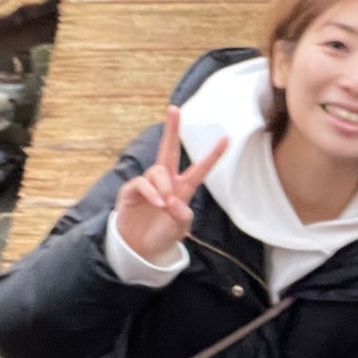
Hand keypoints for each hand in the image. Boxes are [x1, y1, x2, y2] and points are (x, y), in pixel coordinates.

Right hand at [111, 106, 228, 264]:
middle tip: (174, 109)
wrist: (139, 249)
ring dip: (162, 185)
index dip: (213, 155)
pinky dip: (150, 192)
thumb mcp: (179, 229)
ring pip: (157, 171)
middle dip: (172, 129)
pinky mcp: (131, 191)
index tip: (226, 138)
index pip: (200, 169)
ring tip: (164, 204)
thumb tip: (170, 199)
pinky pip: (141, 183)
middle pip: (169, 150)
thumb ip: (181, 215)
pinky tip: (157, 201)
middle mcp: (166, 182)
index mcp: (183, 189)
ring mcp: (148, 185)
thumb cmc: (162, 236)